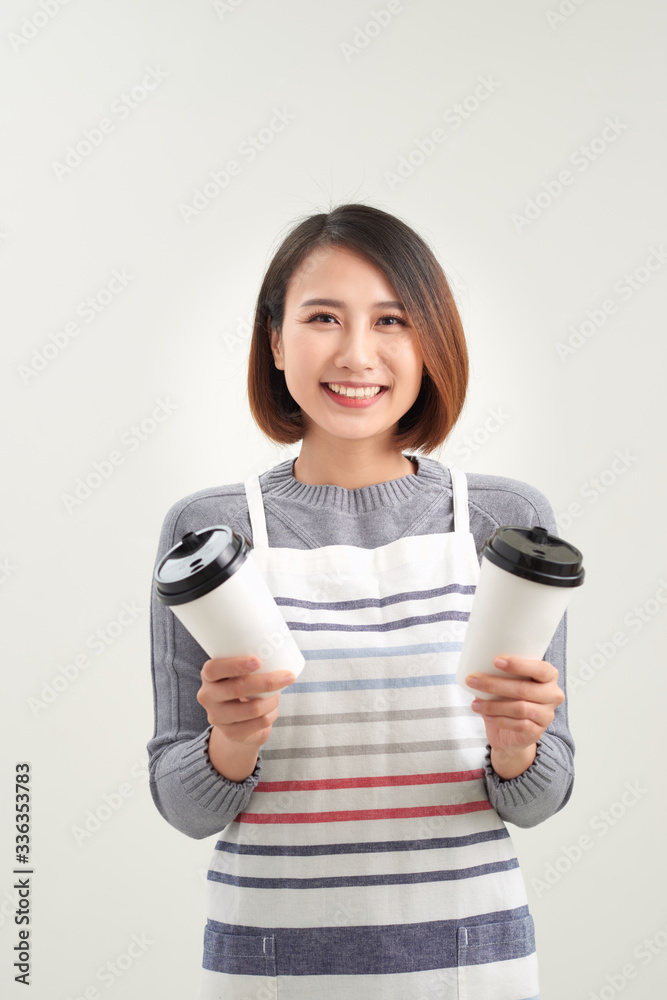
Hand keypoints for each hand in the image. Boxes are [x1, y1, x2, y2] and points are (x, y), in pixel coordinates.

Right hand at [196, 655, 295, 750]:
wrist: (236, 722)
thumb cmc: (242, 687)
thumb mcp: (238, 673)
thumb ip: (250, 663)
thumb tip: (279, 655)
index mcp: (208, 675)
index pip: (214, 669)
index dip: (235, 664)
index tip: (258, 661)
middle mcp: (208, 696)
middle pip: (237, 688)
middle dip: (266, 682)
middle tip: (287, 677)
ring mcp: (217, 717)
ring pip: (253, 708)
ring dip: (272, 700)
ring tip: (278, 693)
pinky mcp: (231, 733)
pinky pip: (260, 722)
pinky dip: (272, 714)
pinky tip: (273, 709)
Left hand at [466, 655, 563, 776]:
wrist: (512, 732)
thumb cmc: (509, 698)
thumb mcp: (507, 681)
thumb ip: (500, 672)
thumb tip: (476, 661)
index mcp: (549, 676)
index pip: (540, 669)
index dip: (519, 665)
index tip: (496, 661)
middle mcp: (553, 695)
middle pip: (524, 689)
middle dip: (494, 684)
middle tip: (472, 680)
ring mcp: (547, 715)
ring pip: (519, 708)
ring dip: (493, 705)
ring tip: (475, 703)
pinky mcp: (537, 732)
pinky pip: (518, 725)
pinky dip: (499, 720)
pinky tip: (486, 716)